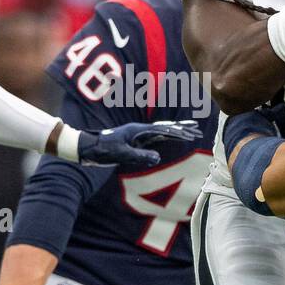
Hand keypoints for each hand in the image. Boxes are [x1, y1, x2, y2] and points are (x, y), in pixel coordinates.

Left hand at [77, 119, 200, 167]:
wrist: (87, 148)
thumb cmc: (102, 150)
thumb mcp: (121, 154)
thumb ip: (140, 156)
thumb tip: (158, 158)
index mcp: (138, 131)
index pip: (163, 130)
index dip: (179, 133)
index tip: (192, 134)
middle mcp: (139, 130)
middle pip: (165, 127)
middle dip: (182, 128)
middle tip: (197, 127)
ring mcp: (137, 135)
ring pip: (161, 131)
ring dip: (175, 131)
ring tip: (189, 130)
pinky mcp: (134, 141)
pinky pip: (154, 137)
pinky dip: (166, 136)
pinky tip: (171, 137)